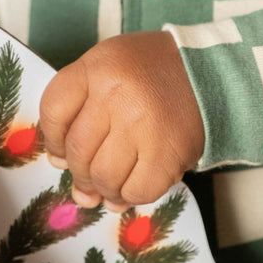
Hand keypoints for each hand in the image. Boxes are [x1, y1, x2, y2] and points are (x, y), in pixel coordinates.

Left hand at [38, 31, 203, 209]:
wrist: (210, 71)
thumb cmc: (150, 71)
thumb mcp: (106, 66)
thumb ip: (77, 106)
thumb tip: (59, 164)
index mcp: (97, 68)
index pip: (53, 112)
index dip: (52, 141)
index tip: (61, 152)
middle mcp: (117, 94)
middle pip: (77, 150)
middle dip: (79, 172)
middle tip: (89, 176)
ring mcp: (143, 125)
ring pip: (103, 175)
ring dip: (103, 188)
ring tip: (110, 184)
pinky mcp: (170, 152)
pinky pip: (137, 190)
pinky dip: (130, 196)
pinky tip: (131, 187)